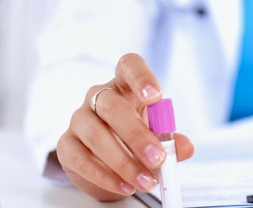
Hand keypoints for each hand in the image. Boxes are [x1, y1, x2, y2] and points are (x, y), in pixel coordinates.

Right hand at [56, 53, 194, 200]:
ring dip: (124, 162)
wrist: (106, 160)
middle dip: (137, 135)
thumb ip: (171, 140)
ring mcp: (79, 119)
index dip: (141, 78)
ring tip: (146, 180)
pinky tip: (124, 185)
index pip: (129, 67)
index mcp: (124, 84)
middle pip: (112, 106)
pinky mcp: (67, 145)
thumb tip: (185, 147)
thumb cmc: (135, 136)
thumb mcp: (157, 134)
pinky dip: (105, 176)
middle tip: (157, 158)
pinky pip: (81, 160)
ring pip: (96, 136)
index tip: (155, 96)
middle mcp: (98, 96)